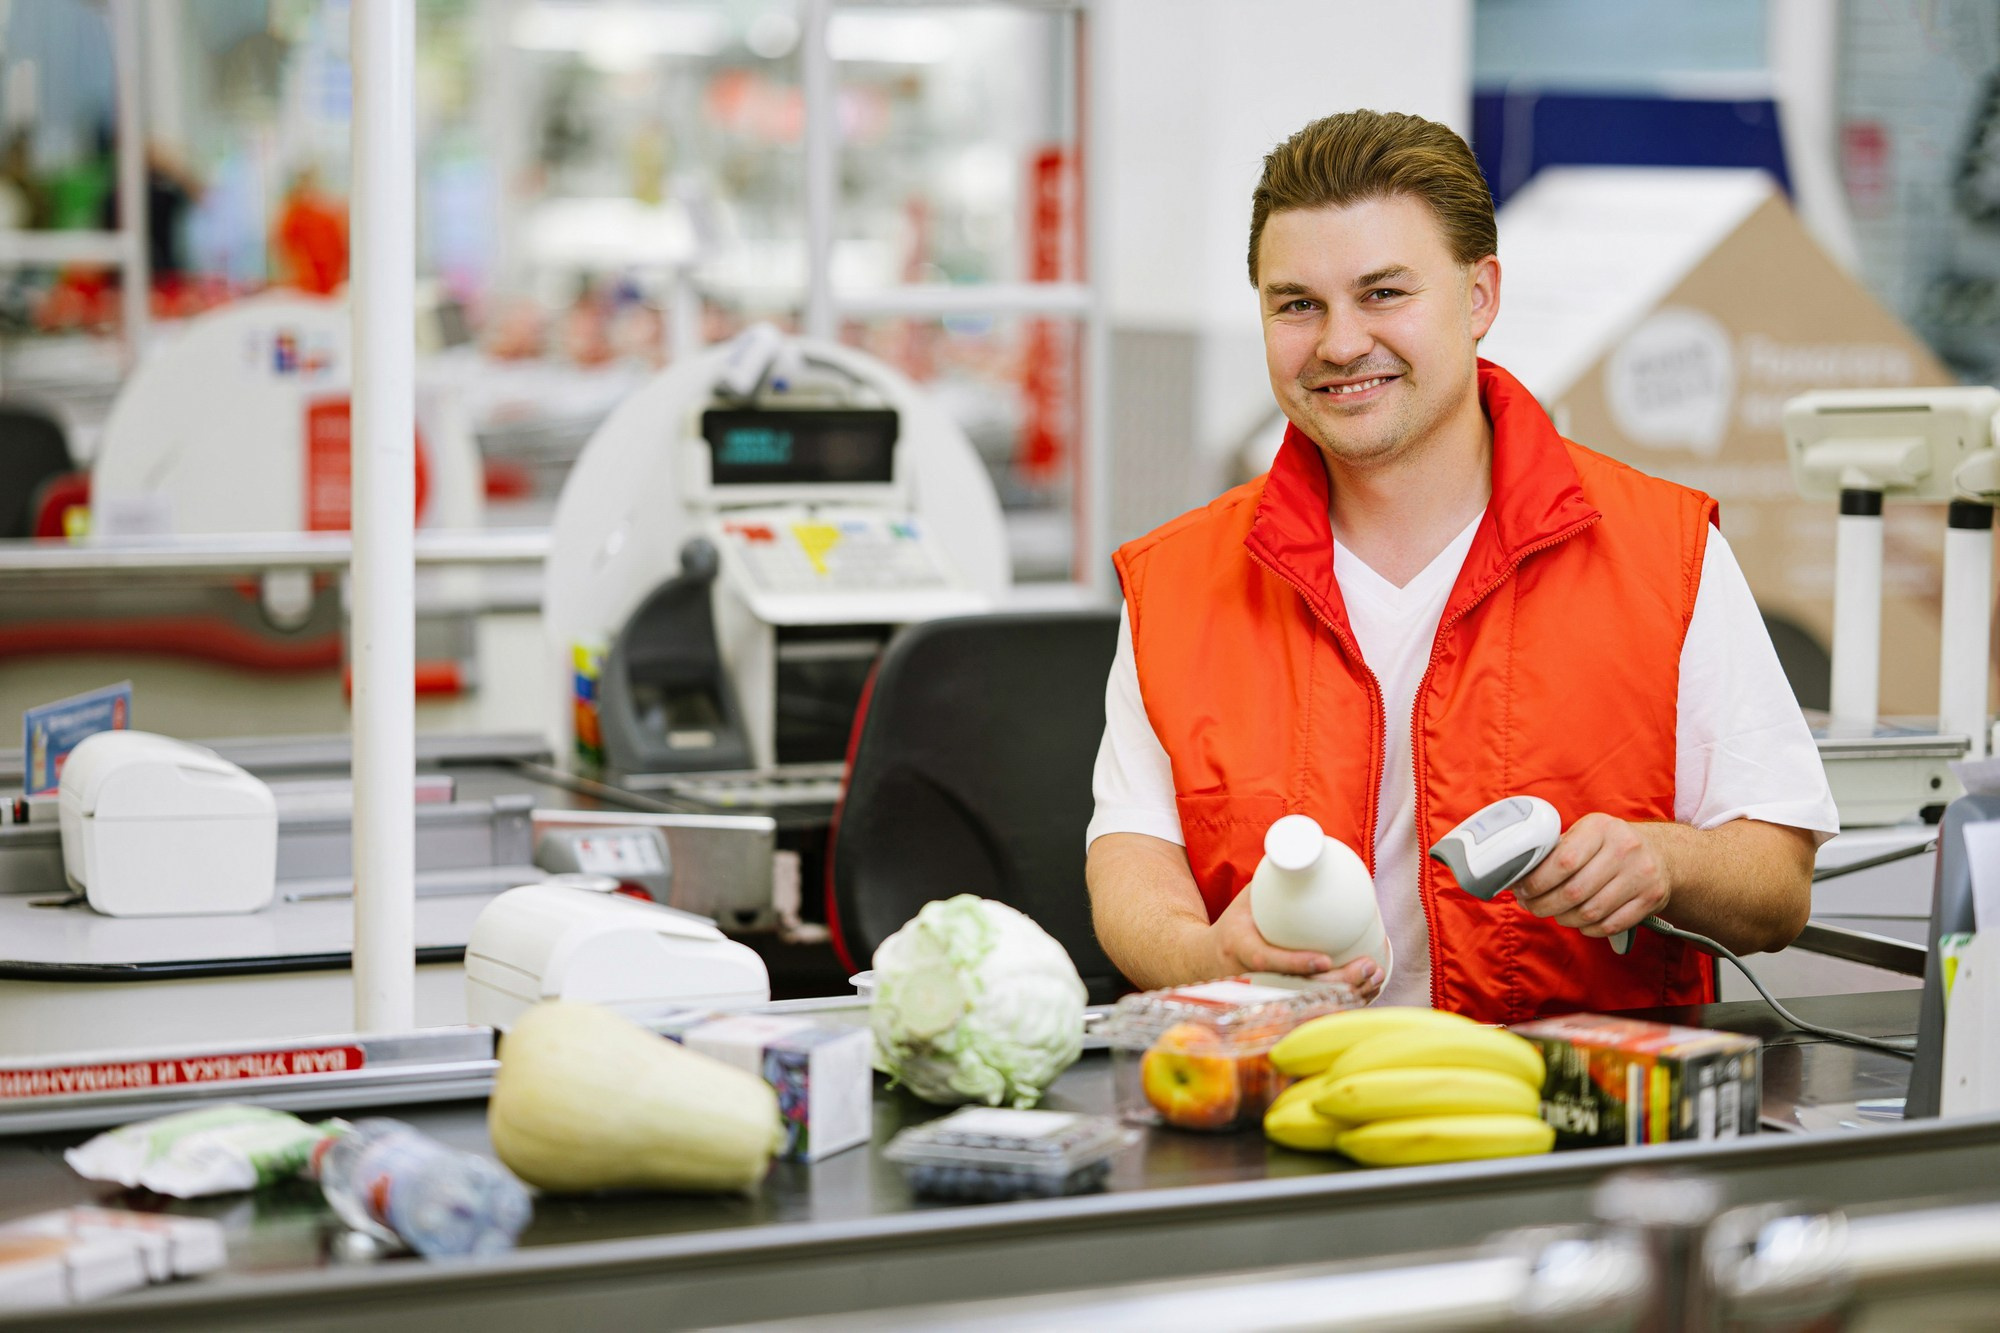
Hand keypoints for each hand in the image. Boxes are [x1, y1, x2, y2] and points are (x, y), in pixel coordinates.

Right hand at [1198, 890, 1385, 1000]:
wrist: (1208, 960)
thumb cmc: (1235, 924)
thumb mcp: (1246, 900)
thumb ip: (1274, 882)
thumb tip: (1313, 852)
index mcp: (1238, 947)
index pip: (1265, 960)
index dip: (1296, 963)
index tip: (1326, 960)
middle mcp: (1251, 979)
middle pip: (1297, 991)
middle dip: (1338, 984)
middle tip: (1367, 967)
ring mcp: (1266, 997)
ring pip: (1310, 1006)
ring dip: (1347, 996)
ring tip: (1374, 976)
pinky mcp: (1279, 1006)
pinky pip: (1314, 1011)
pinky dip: (1342, 1005)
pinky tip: (1365, 992)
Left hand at [1512, 813, 1669, 939]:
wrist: (1661, 854)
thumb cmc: (1610, 845)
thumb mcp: (1586, 834)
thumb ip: (1556, 850)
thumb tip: (1518, 874)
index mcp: (1601, 827)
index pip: (1562, 861)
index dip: (1536, 882)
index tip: (1521, 890)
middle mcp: (1624, 848)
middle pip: (1574, 891)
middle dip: (1544, 905)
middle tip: (1531, 906)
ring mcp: (1641, 874)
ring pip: (1590, 912)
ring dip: (1564, 918)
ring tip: (1555, 913)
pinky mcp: (1651, 898)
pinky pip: (1610, 925)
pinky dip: (1588, 929)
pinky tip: (1580, 921)